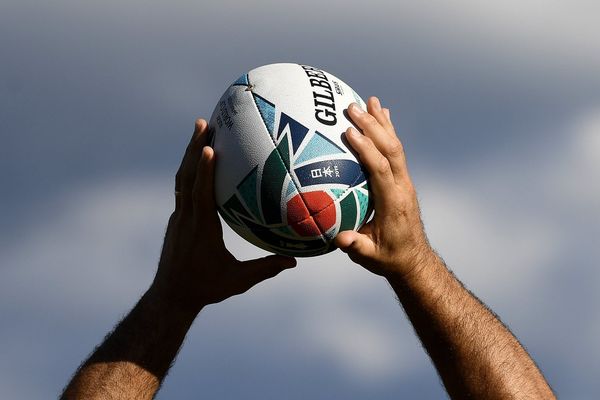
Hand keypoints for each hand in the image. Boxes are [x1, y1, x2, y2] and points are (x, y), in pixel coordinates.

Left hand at [151, 119, 295, 313]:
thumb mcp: (238, 280)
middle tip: (203, 122)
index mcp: (200, 228)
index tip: (208, 145)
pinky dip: (191, 170)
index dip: (203, 169)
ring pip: (182, 179)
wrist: (171, 296)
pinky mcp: (178, 220)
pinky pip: (183, 188)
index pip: (200, 194)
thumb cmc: (206, 288)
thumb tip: (294, 260)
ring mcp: (179, 217)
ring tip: (200, 131)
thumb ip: (265, 268)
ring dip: (190, 154)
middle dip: (194, 148)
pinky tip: (199, 161)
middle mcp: (186, 218)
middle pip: (187, 177)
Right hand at [335, 97, 434, 278]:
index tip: (349, 131)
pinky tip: (382, 116)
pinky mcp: (402, 180)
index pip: (381, 169)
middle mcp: (402, 187)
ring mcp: (404, 182)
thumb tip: (340, 239)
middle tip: (352, 107)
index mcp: (393, 203)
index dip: (367, 149)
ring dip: (382, 123)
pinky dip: (388, 131)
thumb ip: (356, 247)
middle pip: (391, 150)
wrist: (414, 258)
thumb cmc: (388, 257)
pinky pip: (395, 151)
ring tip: (369, 100)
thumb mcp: (371, 257)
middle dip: (373, 126)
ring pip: (395, 146)